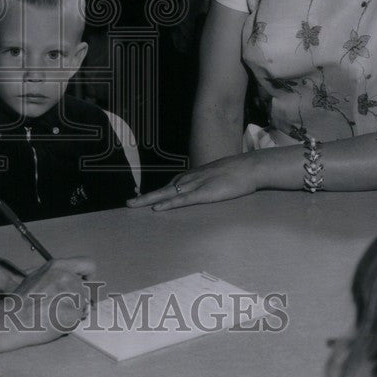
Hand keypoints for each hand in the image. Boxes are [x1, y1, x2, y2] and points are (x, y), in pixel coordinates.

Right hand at [4, 257, 96, 343]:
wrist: (14, 318)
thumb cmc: (21, 301)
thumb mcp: (37, 276)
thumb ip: (57, 276)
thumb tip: (71, 281)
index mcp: (58, 266)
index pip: (88, 264)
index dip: (90, 275)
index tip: (87, 283)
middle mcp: (67, 277)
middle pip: (86, 290)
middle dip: (78, 300)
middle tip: (63, 308)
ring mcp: (71, 295)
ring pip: (83, 305)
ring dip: (74, 312)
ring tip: (55, 314)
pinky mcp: (74, 312)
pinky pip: (79, 319)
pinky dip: (70, 323)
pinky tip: (55, 321)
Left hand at [127, 152, 259, 210]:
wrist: (248, 168)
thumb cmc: (236, 174)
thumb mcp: (216, 179)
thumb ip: (206, 185)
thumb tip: (200, 192)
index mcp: (192, 177)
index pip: (169, 186)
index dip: (154, 193)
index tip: (141, 199)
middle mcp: (189, 180)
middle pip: (162, 189)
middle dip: (144, 197)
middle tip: (128, 203)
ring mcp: (195, 186)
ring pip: (167, 194)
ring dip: (149, 200)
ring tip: (133, 205)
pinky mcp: (203, 194)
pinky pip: (182, 200)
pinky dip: (168, 204)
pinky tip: (157, 208)